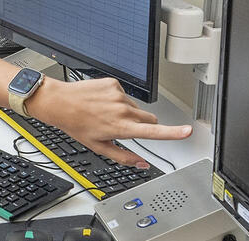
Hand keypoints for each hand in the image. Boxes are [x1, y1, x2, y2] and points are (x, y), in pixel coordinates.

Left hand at [27, 78, 192, 167]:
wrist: (60, 102)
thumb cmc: (77, 125)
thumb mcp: (99, 147)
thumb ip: (124, 157)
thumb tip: (142, 164)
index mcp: (122, 128)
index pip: (153, 131)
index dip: (173, 133)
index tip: (187, 131)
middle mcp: (123, 110)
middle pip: (149, 119)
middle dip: (143, 125)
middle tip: (124, 127)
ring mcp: (119, 95)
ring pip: (135, 107)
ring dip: (127, 112)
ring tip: (105, 113)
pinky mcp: (114, 83)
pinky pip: (124, 94)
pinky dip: (116, 99)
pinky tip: (101, 102)